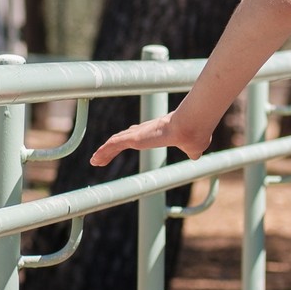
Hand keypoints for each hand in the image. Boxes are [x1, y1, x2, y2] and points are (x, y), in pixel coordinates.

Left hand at [89, 111, 212, 166]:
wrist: (191, 128)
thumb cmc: (194, 136)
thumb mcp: (193, 147)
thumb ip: (192, 151)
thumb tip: (196, 155)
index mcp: (158, 131)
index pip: (141, 134)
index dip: (132, 137)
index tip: (127, 140)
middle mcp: (146, 130)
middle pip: (124, 138)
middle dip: (114, 146)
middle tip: (105, 152)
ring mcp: (138, 134)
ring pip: (115, 143)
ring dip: (104, 153)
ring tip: (95, 161)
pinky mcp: (133, 138)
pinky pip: (113, 146)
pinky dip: (103, 153)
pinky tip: (95, 160)